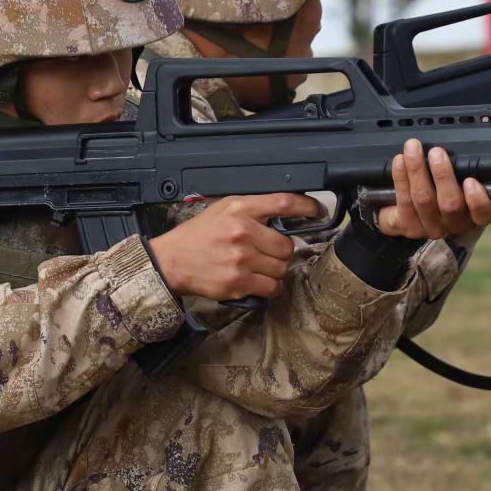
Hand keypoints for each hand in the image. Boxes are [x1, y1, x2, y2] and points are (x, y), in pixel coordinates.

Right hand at [147, 192, 321, 299]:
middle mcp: (243, 232)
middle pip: (286, 245)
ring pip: (281, 268)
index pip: (285, 202)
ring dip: (275, 270)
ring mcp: (242, 259)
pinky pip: (271, 287)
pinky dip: (270, 286)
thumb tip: (283, 215)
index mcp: (241, 209)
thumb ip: (252, 209)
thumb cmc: (198, 236)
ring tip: (258, 267)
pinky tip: (258, 281)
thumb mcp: (223, 209)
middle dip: (280, 250)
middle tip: (266, 252)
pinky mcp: (239, 282)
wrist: (172, 261)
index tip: (318, 212)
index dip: (308, 207)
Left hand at [374, 138, 490, 238]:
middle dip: (442, 175)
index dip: (478, 200)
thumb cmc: (443, 188)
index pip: (484, 213)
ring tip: (413, 148)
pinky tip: (400, 161)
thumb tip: (482, 143)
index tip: (471, 181)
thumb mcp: (465, 179)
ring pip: (423, 199)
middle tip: (436, 152)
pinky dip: (401, 177)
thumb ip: (475, 169)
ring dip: (417, 170)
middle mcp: (453, 223)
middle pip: (450, 204)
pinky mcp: (408, 225)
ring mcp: (430, 227)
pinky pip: (404, 200)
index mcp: (473, 212)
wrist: (410, 211)